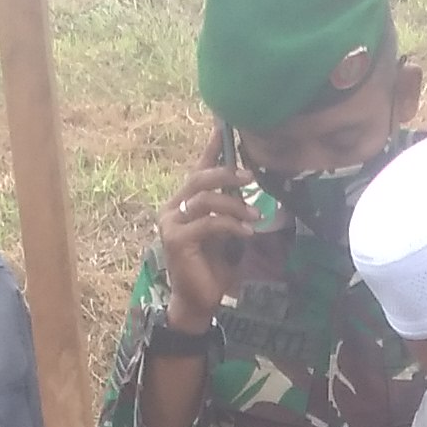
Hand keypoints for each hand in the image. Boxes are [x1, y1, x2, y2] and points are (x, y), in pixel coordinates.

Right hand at [154, 163, 259, 329]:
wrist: (198, 300)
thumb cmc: (213, 267)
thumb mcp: (226, 232)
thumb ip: (230, 209)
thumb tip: (251, 184)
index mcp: (184, 203)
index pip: (199, 169)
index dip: (212, 148)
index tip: (224, 125)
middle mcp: (173, 208)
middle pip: (199, 178)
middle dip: (227, 173)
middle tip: (251, 176)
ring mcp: (171, 223)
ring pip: (205, 199)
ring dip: (234, 204)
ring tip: (256, 213)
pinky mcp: (176, 240)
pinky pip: (207, 223)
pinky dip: (230, 224)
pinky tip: (246, 232)